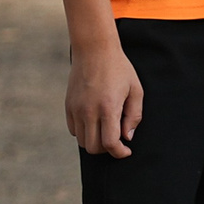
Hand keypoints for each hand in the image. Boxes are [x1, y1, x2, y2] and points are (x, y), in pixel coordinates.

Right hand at [67, 37, 144, 156]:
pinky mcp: (68, 106)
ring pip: (82, 141)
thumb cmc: (119, 69)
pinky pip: (74, 130)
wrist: (94, 50)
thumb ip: (134, 116)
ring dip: (95, 141)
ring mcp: (76, 109)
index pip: (110, 143)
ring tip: (106, 130)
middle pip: (93, 148)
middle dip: (107, 149)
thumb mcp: (136, 90)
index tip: (126, 151)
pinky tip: (95, 122)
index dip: (119, 153)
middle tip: (117, 140)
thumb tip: (127, 137)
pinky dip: (84, 132)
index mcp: (108, 107)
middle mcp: (89, 111)